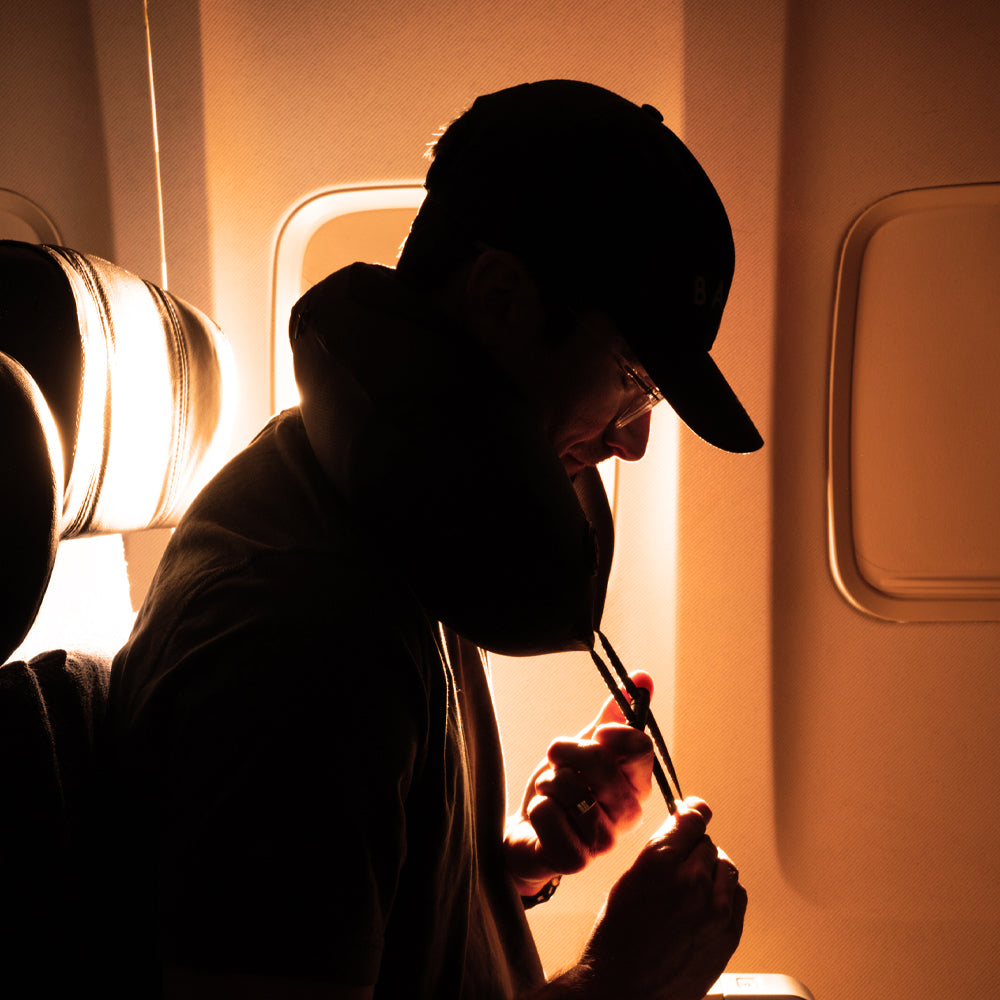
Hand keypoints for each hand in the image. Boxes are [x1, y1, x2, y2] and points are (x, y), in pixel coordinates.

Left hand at [504, 672, 654, 894]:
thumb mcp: (586, 746)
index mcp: (637, 783)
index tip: (594, 735)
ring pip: (570, 787)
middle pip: (600, 761)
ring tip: (551, 795)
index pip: (639, 747)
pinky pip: (551, 817)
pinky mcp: (576, 860)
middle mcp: (628, 814)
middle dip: (566, 753)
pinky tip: (542, 817)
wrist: (530, 833)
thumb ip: (613, 716)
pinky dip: (539, 808)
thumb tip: (643, 678)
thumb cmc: (564, 789)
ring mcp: (605, 840)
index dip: (611, 733)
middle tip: (557, 759)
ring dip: (549, 783)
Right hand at [578, 798, 746, 999]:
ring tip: (694, 886)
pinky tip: (707, 903)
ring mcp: (715, 909)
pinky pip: (737, 897)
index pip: (693, 818)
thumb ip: (660, 851)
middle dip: (695, 849)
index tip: (693, 812)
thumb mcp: (628, 880)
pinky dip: (725, 894)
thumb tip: (680, 829)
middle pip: (709, 844)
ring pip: (727, 868)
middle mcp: (692, 880)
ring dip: (713, 870)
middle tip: (681, 863)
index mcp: (661, 861)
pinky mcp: (729, 933)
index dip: (692, 813)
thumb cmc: (617, 939)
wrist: (624, 989)